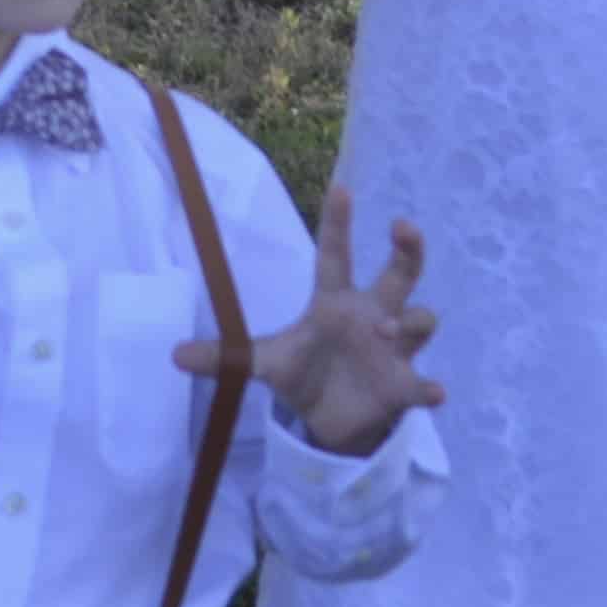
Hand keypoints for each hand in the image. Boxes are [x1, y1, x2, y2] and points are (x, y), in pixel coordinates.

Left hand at [183, 187, 442, 457]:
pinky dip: (429, 387)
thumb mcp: (263, 362)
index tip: (342, 188)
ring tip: (386, 330)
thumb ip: (226, 356)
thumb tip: (173, 355)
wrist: (329, 419)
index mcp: (334, 301)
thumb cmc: (303, 371)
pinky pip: (422, 383)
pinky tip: (433, 391)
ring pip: (419, 320)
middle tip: (404, 226)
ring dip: (409, 321)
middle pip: (400, 273)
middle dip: (408, 250)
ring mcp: (394, 350)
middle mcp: (372, 315)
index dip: (338, 223)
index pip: (336, 255)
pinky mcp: (403, 387)